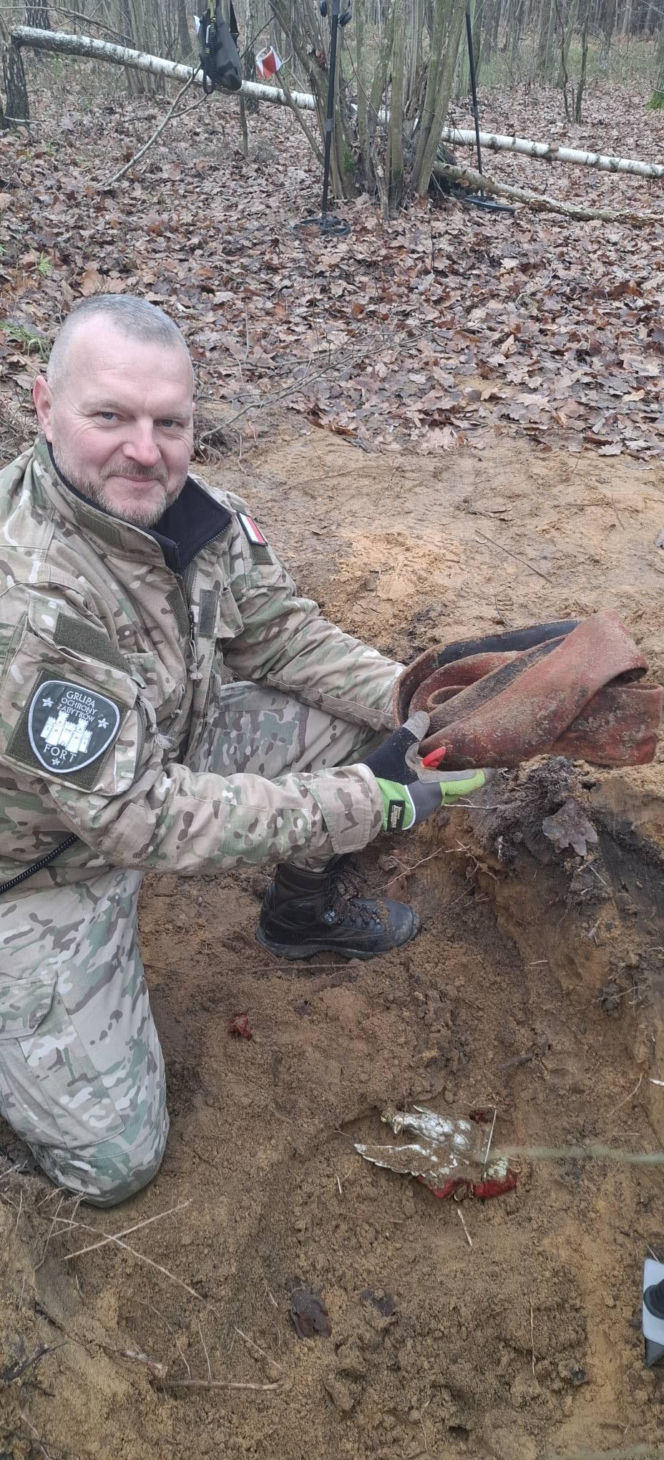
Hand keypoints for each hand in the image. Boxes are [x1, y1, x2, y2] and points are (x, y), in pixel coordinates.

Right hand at [362, 713, 486, 831]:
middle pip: (457, 787)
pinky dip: (429, 787)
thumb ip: (413, 729)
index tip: (497, 765)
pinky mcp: (409, 814)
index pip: (471, 781)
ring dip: (443, 780)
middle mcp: (434, 803)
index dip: (485, 773)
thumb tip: (425, 715)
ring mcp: (421, 812)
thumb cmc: (382, 776)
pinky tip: (420, 776)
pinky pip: (427, 798)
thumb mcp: (398, 748)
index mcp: (438, 788)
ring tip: (441, 765)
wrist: (358, 804)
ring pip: (441, 793)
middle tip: (467, 759)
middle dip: (463, 774)